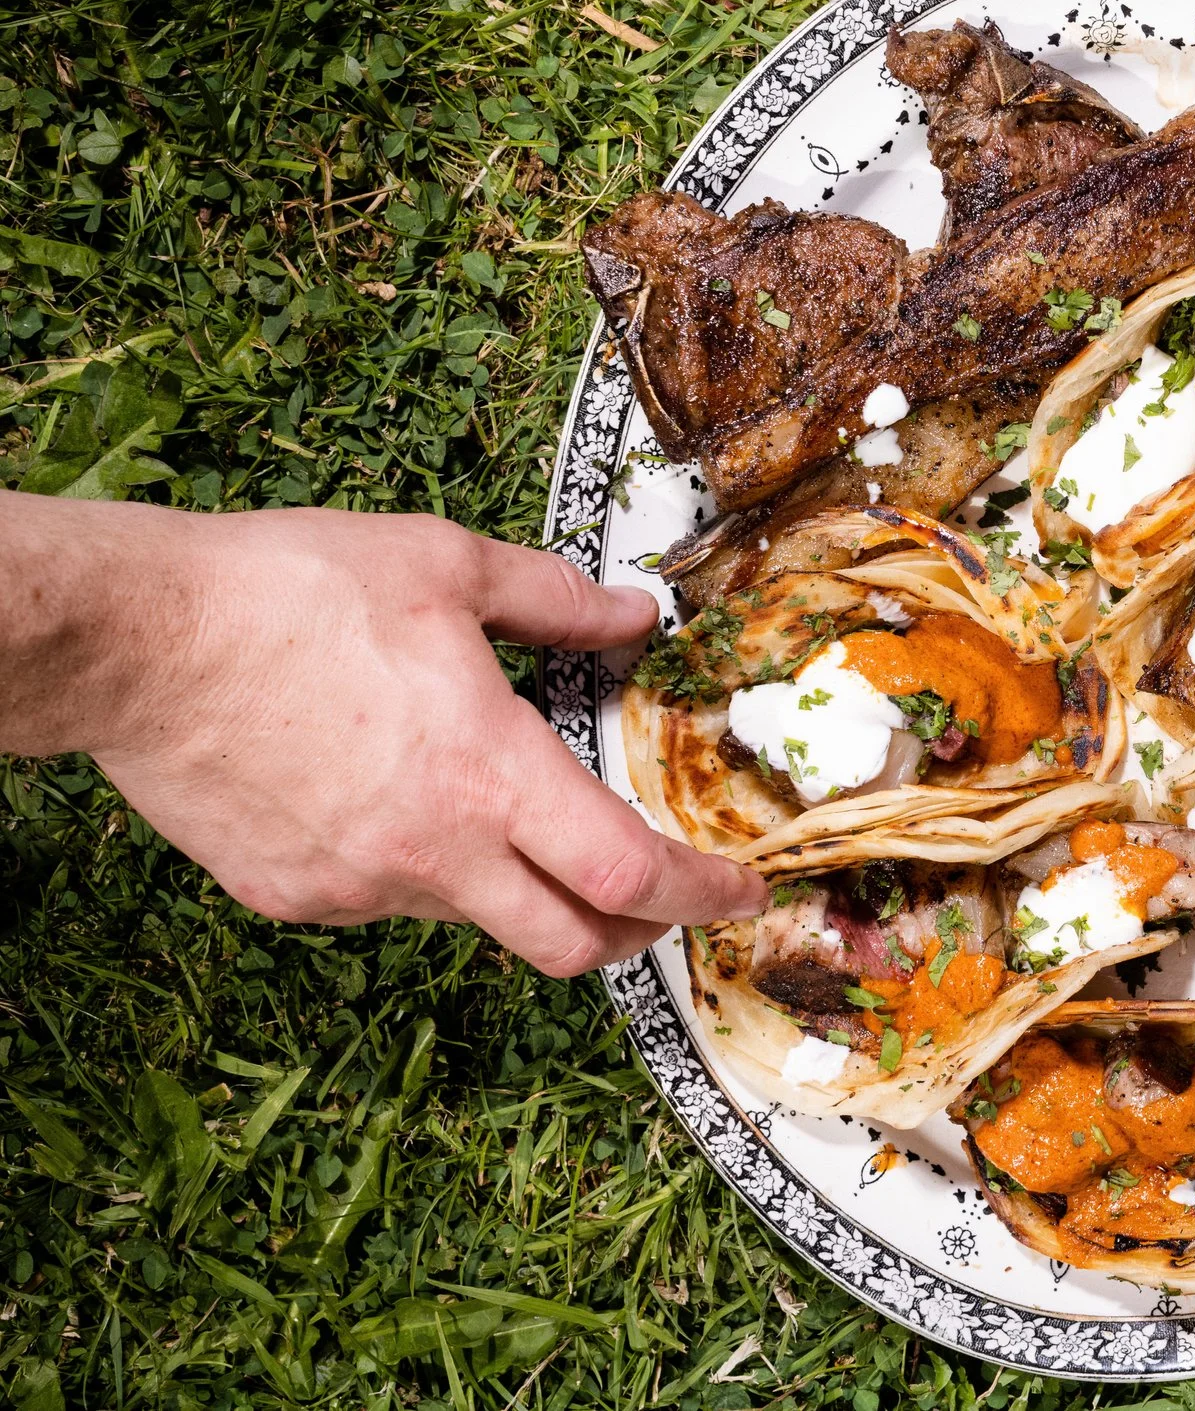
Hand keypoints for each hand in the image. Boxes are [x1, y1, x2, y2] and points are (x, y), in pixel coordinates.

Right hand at [8, 498, 764, 975]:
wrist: (134, 640)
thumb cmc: (288, 590)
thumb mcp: (448, 566)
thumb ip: (559, 603)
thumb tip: (637, 617)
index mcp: (489, 774)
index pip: (632, 874)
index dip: (704, 894)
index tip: (744, 890)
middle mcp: (434, 853)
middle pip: (571, 945)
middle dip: (634, 931)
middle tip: (657, 895)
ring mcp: (359, 887)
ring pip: (475, 918)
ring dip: (518, 886)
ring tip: (503, 811)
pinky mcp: (292, 897)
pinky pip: (387, 900)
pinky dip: (422, 868)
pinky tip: (394, 801)